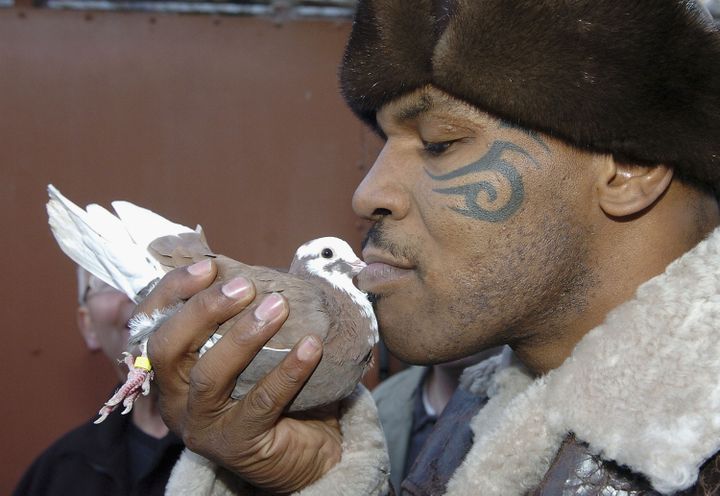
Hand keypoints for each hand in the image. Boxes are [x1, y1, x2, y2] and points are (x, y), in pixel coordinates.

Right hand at [142, 259, 342, 492]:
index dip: (173, 292)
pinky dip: (287, 370)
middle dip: (203, 310)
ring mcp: (202, 425)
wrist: (302, 449)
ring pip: (209, 376)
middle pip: (168, 349)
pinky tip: (311, 347)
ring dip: (244, 335)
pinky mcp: (236, 445)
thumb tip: (253, 269)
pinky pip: (261, 402)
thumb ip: (238, 317)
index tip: (208, 266)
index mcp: (169, 369)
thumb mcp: (246, 351)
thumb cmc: (269, 388)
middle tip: (245, 287)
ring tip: (279, 307)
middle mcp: (174, 398)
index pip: (150, 325)